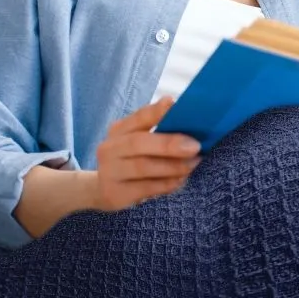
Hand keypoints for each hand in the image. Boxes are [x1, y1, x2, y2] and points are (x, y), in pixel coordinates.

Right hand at [94, 95, 202, 210]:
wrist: (103, 189)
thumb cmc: (130, 160)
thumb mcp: (137, 141)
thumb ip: (157, 130)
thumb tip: (186, 117)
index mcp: (119, 130)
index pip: (138, 117)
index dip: (156, 111)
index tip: (174, 104)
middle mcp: (110, 148)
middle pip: (138, 143)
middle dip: (168, 144)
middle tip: (195, 146)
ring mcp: (110, 171)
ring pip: (143, 166)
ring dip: (172, 166)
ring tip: (192, 164)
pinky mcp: (115, 193)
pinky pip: (146, 187)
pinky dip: (167, 184)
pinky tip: (180, 180)